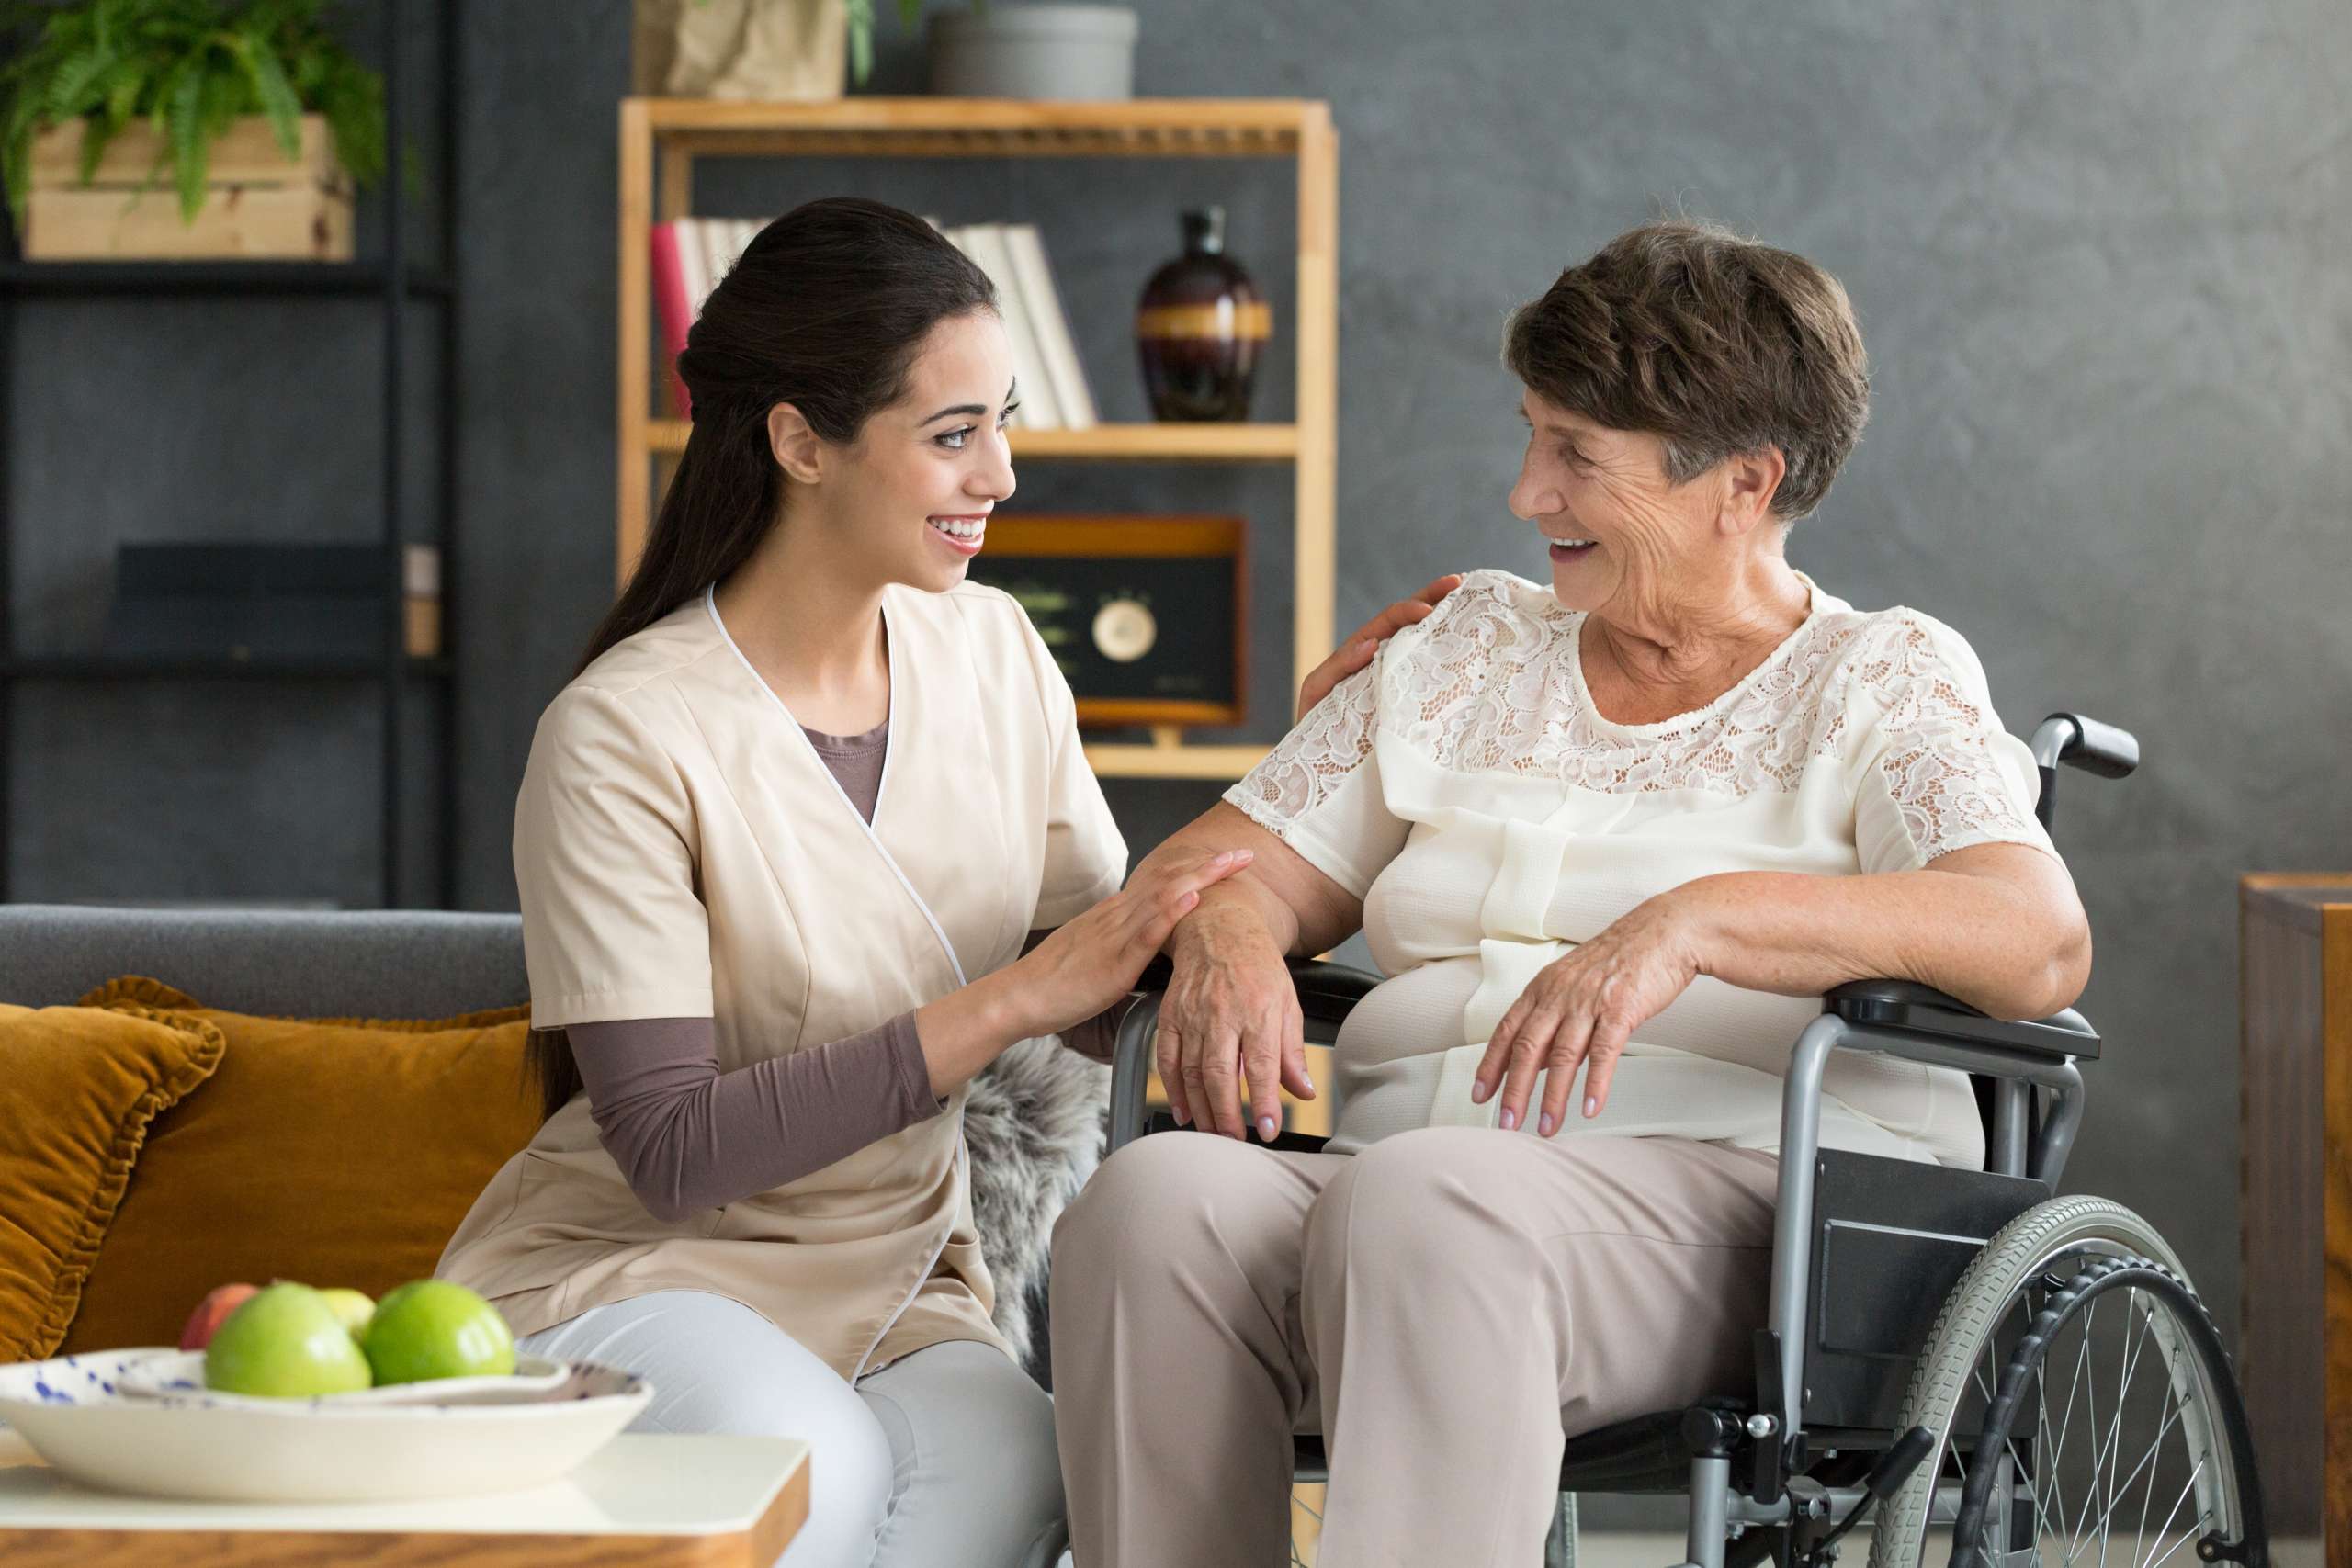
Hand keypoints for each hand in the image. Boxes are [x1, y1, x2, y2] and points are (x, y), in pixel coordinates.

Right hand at [1010, 848, 1253, 1039]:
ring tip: (1231, 863)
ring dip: (1200, 877)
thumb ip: (1122, 944)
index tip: (1227, 860)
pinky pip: (1145, 932)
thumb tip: (1148, 943)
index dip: (1196, 870)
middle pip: (1170, 880)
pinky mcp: (1113, 961)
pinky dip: (1172, 913)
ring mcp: (1116, 935)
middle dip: (1210, 866)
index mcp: (1115, 915)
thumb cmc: (1056, 983)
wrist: (1020, 995)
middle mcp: (1118, 916)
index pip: (1163, 883)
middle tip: (1245, 852)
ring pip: (1163, 896)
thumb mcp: (1095, 955)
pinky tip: (1193, 899)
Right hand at [1160, 903, 1314, 1141]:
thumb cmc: (1258, 967)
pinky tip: (1184, 1110)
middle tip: (1235, 1140)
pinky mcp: (1170, 1015)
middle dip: (1227, 1113)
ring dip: (1201, 1108)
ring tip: (1213, 1133)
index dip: (1265, 1101)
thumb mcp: (1288, 1003)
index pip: (1263, 1064)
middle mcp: (1223, 1013)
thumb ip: (1292, 1051)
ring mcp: (1192, 1014)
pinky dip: (1173, 1088)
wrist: (1220, 929)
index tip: (1269, 1129)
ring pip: (1191, 1071)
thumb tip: (1304, 1091)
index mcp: (1258, 1009)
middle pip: (1221, 1073)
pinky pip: (1167, 1058)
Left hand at [1294, 574, 1463, 719]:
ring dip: (1444, 619)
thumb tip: (1371, 643)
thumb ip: (1338, 666)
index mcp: (1361, 652)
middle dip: (1433, 598)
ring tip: (1469, 599)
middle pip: (1410, 622)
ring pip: (1422, 642)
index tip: (1429, 610)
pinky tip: (1468, 646)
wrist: (1321, 763)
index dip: (1409, 610)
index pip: (1388, 622)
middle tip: (1459, 583)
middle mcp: (1382, 659)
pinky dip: (1447, 656)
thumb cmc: (1314, 725)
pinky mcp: (1408, 700)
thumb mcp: (1317, 690)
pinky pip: (1428, 674)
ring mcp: (1396, 677)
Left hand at [1471, 896, 1702, 1135]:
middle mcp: (1560, 995)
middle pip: (1527, 1048)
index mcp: (1543, 988)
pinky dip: (1595, 1083)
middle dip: (1514, 1090)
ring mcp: (1589, 1002)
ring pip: (1563, 1057)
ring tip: (1546, 1126)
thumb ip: (1553, 1020)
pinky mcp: (1621, 1010)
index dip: (1491, 1065)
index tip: (1480, 1094)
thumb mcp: (1573, 983)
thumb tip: (1536, 1061)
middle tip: (1507, 1122)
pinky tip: (1589, 1108)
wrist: (1662, 932)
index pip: (1507, 1031)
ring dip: (1552, 1097)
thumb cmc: (1619, 959)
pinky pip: (1604, 1053)